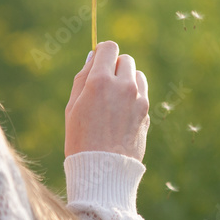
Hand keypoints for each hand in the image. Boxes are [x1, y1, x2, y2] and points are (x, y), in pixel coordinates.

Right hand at [65, 41, 149, 161]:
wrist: (103, 170)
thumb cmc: (81, 140)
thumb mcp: (72, 107)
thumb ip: (83, 78)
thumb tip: (93, 57)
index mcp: (101, 81)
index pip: (110, 48)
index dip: (103, 53)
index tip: (98, 62)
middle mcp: (124, 86)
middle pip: (125, 60)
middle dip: (115, 67)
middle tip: (103, 85)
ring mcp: (139, 99)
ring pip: (137, 75)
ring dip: (127, 80)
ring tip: (114, 101)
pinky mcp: (147, 113)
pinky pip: (142, 93)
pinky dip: (135, 96)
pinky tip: (122, 113)